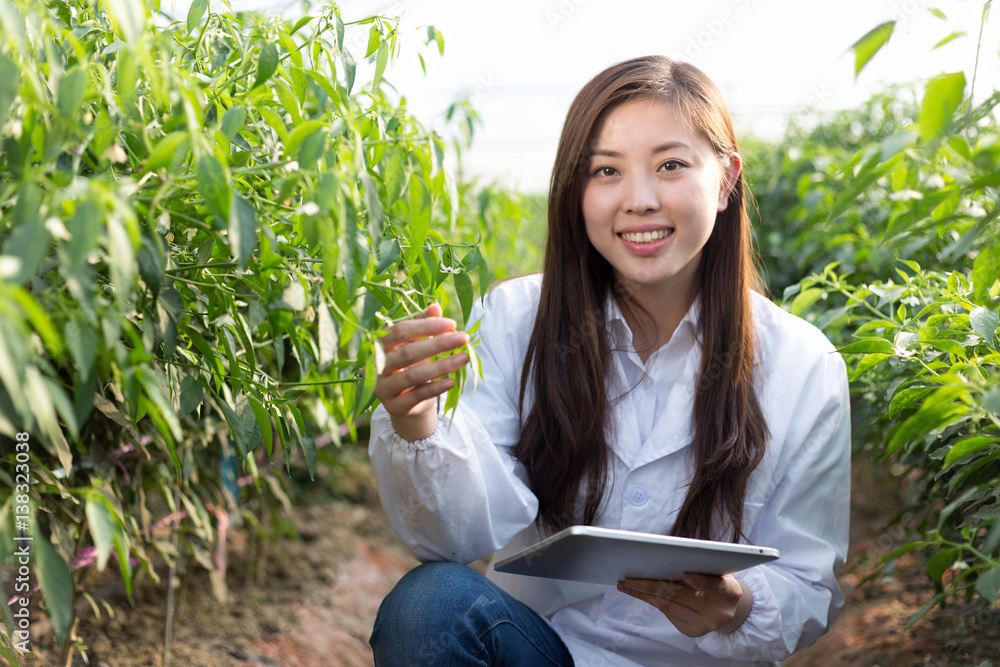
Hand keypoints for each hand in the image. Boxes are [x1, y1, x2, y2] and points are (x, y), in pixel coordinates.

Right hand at [373, 304, 469, 441]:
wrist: (406, 401)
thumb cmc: (411, 365)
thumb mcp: (416, 344)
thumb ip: (423, 326)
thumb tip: (435, 307)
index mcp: (377, 346)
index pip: (400, 331)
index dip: (426, 326)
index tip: (452, 324)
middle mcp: (375, 367)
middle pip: (407, 353)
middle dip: (438, 344)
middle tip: (463, 338)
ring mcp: (382, 389)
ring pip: (413, 375)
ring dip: (442, 366)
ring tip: (464, 358)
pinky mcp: (394, 407)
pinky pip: (417, 395)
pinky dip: (436, 388)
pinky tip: (452, 381)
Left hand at [617, 573, 745, 636]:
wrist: (727, 607)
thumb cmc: (717, 579)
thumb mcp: (717, 570)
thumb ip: (701, 565)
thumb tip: (666, 557)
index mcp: (730, 593)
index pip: (715, 586)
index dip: (701, 581)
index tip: (685, 574)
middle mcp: (720, 613)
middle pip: (683, 597)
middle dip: (653, 586)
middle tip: (631, 579)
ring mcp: (705, 625)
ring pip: (670, 607)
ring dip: (645, 595)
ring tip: (626, 585)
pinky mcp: (692, 631)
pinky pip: (668, 614)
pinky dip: (652, 601)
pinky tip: (639, 592)